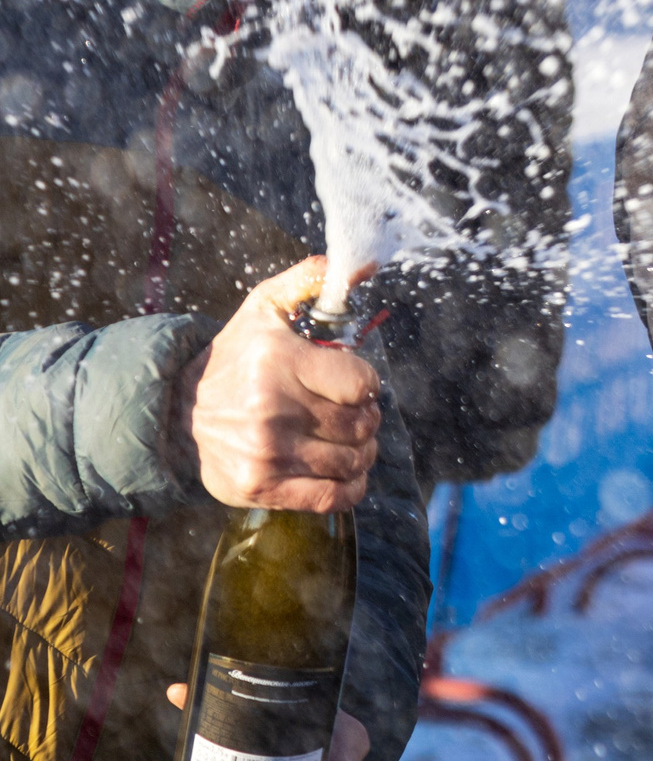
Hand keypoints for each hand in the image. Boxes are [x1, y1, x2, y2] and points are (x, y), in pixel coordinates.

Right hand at [175, 257, 380, 511]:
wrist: (177, 409)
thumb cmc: (236, 356)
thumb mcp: (265, 309)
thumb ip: (309, 281)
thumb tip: (361, 264)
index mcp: (278, 360)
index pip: (363, 384)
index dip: (366, 384)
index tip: (352, 383)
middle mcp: (270, 409)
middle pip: (361, 424)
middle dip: (367, 417)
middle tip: (352, 411)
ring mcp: (264, 452)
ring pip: (353, 460)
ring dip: (363, 451)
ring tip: (348, 438)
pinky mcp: (258, 487)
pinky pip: (332, 496)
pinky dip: (351, 485)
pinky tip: (345, 470)